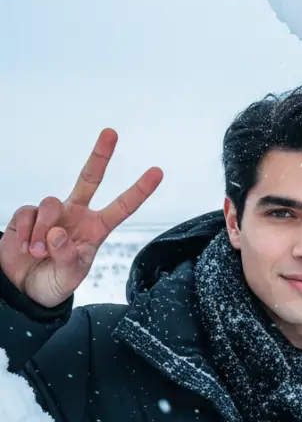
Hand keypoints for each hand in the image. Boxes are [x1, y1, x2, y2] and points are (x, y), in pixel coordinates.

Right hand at [0, 129, 162, 307]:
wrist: (24, 289)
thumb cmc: (55, 281)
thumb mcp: (69, 277)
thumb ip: (68, 257)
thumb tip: (57, 232)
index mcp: (96, 229)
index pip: (121, 207)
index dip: (139, 190)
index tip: (158, 172)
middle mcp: (76, 214)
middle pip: (89, 178)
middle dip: (100, 155)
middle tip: (112, 132)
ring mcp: (52, 213)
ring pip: (50, 203)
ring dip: (43, 230)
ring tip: (38, 252)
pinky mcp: (27, 215)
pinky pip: (27, 213)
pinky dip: (26, 233)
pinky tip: (25, 248)